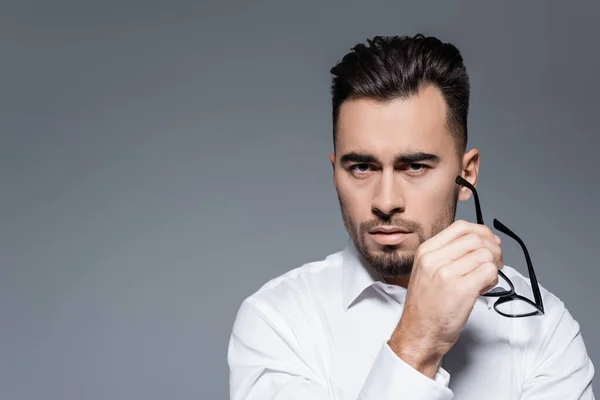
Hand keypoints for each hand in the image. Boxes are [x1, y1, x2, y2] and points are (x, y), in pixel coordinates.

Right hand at [388, 220, 503, 377]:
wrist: (418, 334)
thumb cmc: (425, 307)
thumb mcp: (425, 271)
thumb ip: (446, 254)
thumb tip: (479, 242)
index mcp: (426, 251)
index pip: (460, 227)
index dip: (482, 232)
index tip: (490, 242)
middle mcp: (434, 259)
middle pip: (476, 239)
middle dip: (493, 249)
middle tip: (495, 263)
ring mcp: (447, 274)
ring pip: (486, 255)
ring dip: (493, 267)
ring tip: (484, 281)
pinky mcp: (461, 290)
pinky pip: (489, 272)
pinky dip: (493, 280)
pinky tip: (483, 289)